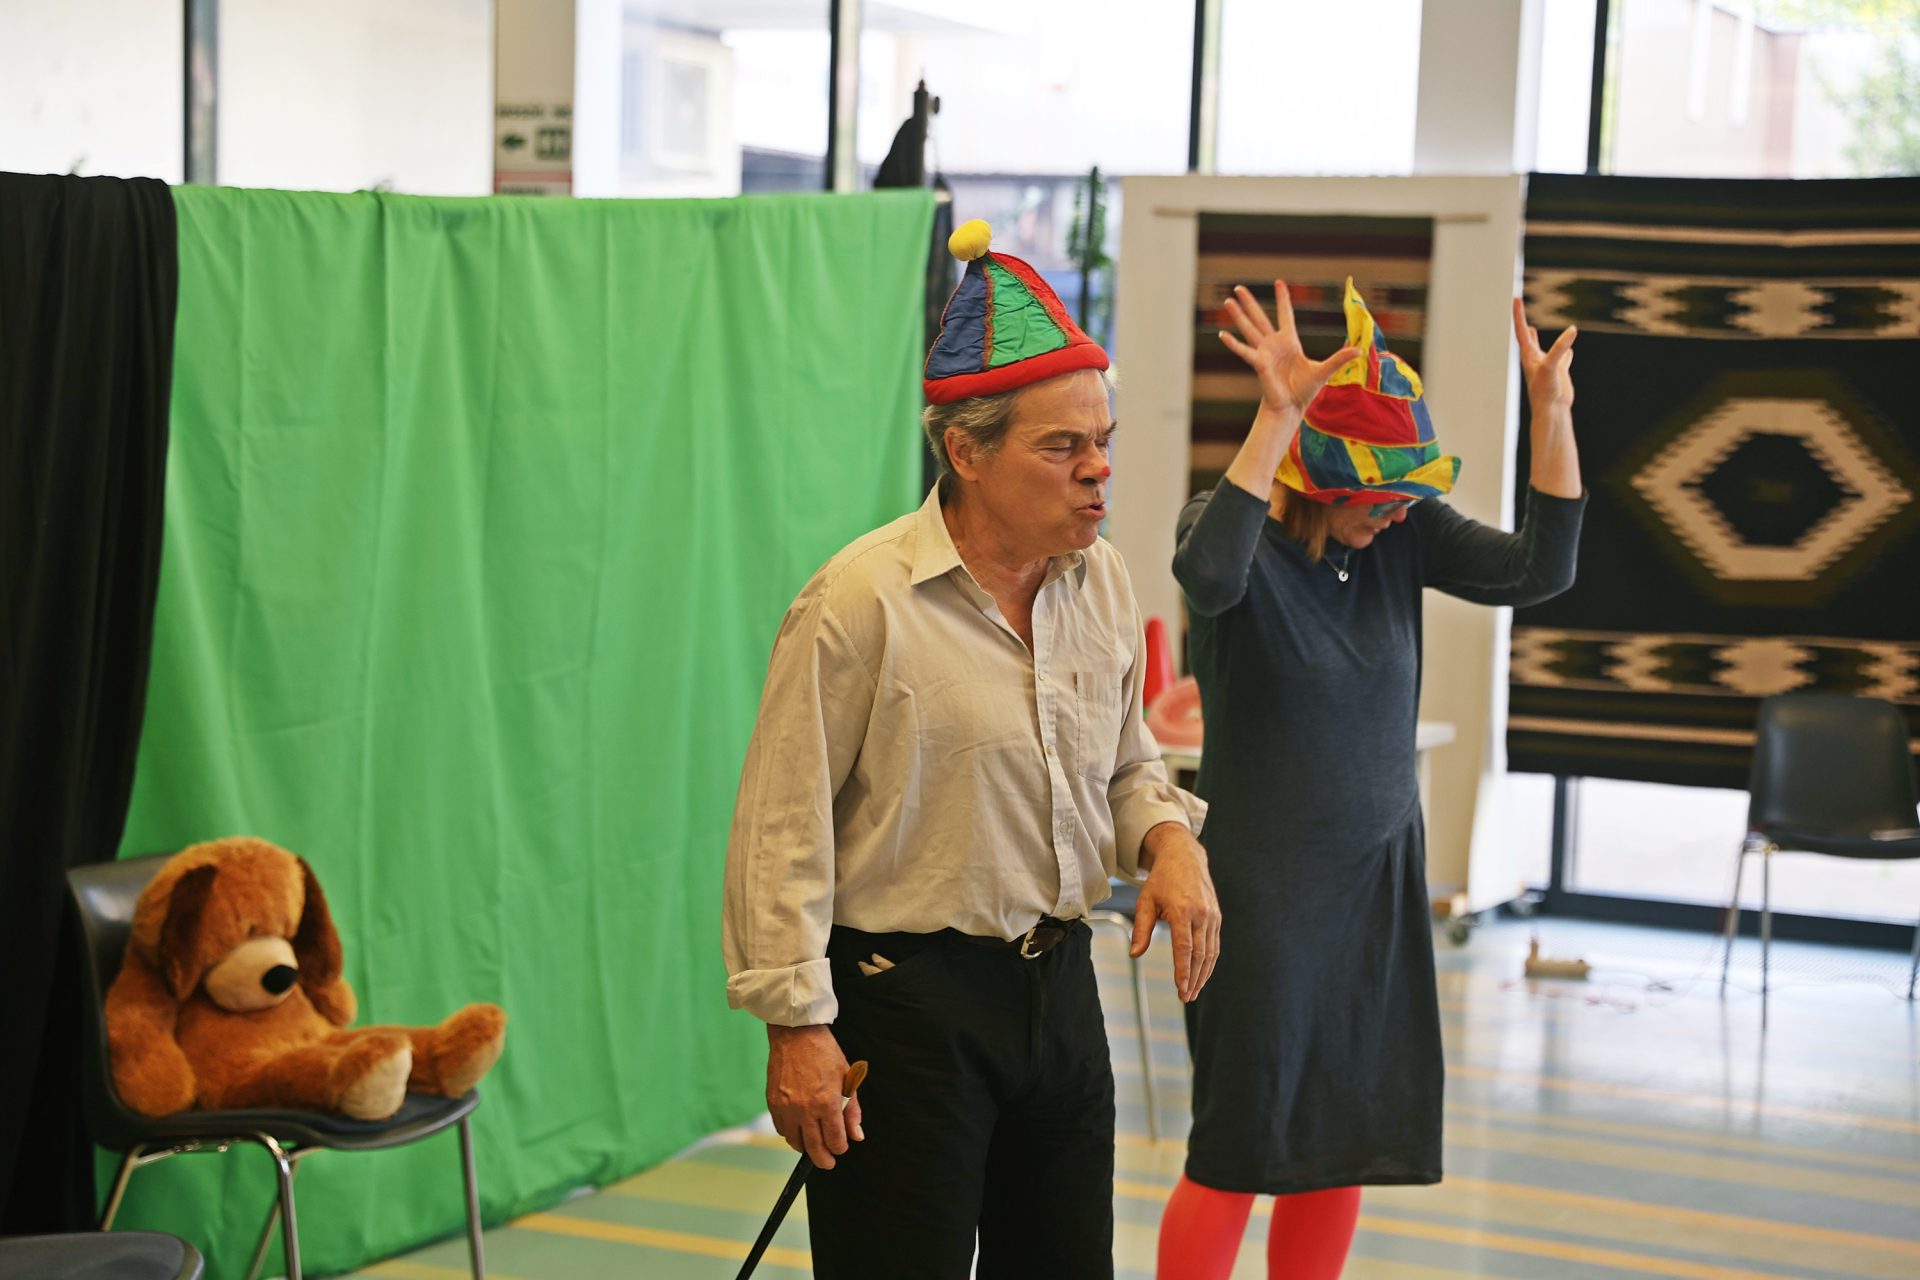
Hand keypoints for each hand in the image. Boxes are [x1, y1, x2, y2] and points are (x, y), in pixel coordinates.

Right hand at [766, 1023, 862, 1169]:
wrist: (796, 1035)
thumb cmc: (825, 1053)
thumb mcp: (848, 1079)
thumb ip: (852, 1111)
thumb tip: (856, 1136)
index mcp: (827, 1103)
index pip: (835, 1140)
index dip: (840, 1148)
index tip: (841, 1147)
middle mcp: (805, 1109)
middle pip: (814, 1148)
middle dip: (823, 1159)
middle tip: (828, 1163)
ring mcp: (787, 1107)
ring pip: (795, 1142)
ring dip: (805, 1148)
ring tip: (813, 1146)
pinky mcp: (773, 1103)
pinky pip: (781, 1129)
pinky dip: (790, 1134)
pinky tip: (798, 1130)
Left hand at [1134, 822, 1221, 1001]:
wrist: (1185, 857)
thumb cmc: (1162, 880)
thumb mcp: (1145, 901)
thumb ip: (1141, 929)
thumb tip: (1134, 954)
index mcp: (1182, 910)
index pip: (1184, 948)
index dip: (1183, 970)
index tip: (1181, 988)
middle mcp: (1201, 914)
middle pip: (1200, 955)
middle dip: (1193, 979)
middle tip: (1185, 997)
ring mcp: (1212, 916)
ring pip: (1210, 952)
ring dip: (1203, 975)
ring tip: (1193, 992)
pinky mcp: (1217, 917)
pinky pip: (1215, 945)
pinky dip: (1209, 962)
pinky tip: (1202, 974)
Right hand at [1218, 281, 1360, 419]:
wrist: (1292, 407)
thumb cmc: (1305, 390)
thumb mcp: (1324, 371)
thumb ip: (1339, 358)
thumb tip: (1360, 350)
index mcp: (1289, 341)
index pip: (1285, 315)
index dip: (1282, 299)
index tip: (1278, 282)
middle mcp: (1273, 344)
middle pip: (1259, 318)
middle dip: (1249, 302)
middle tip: (1237, 288)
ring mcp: (1264, 353)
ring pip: (1249, 329)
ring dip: (1238, 316)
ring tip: (1227, 302)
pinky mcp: (1259, 364)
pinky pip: (1245, 352)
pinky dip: (1234, 344)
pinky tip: (1222, 334)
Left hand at [1513, 297, 1575, 414]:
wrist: (1552, 410)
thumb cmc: (1545, 391)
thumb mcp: (1552, 366)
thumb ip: (1560, 348)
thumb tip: (1572, 330)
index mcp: (1529, 355)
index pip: (1522, 329)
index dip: (1518, 313)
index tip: (1516, 298)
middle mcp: (1536, 358)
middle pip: (1527, 337)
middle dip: (1522, 323)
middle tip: (1517, 310)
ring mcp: (1547, 365)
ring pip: (1542, 347)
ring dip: (1536, 338)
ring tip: (1532, 329)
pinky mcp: (1559, 372)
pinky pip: (1562, 357)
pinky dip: (1565, 350)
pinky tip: (1569, 347)